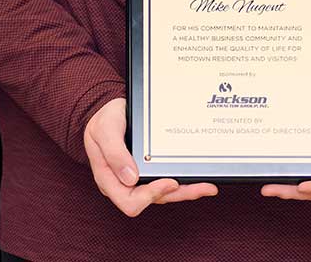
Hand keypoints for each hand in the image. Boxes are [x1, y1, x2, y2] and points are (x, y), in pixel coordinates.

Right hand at [81, 97, 216, 215]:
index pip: (130, 201)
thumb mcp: (105, 130)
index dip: (151, 195)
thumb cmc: (104, 119)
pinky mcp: (148, 173)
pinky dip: (183, 182)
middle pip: (152, 201)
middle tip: (201, 186)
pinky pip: (166, 184)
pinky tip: (198, 179)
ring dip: (185, 192)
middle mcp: (124, 184)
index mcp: (109, 180)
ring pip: (164, 195)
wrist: (108, 109)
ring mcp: (137, 180)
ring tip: (207, 186)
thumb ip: (114, 153)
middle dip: (177, 194)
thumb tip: (131, 178)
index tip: (169, 181)